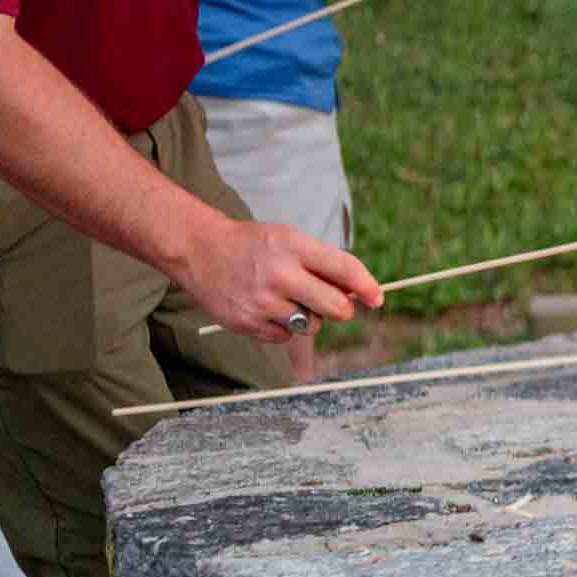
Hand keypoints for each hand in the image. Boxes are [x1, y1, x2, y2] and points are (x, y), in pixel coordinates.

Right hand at [179, 217, 382, 344]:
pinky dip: (283, 327)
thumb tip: (359, 293)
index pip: (344, 269)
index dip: (367, 286)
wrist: (199, 250)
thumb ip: (323, 263)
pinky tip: (267, 308)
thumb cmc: (254, 245)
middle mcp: (279, 274)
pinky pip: (285, 337)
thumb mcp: (289, 239)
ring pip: (312, 325)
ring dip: (309, 317)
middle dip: (342, 309)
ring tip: (287, 298)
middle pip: (336, 307)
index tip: (377, 299)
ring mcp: (261, 301)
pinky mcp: (246, 322)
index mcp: (294, 246)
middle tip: (336, 305)